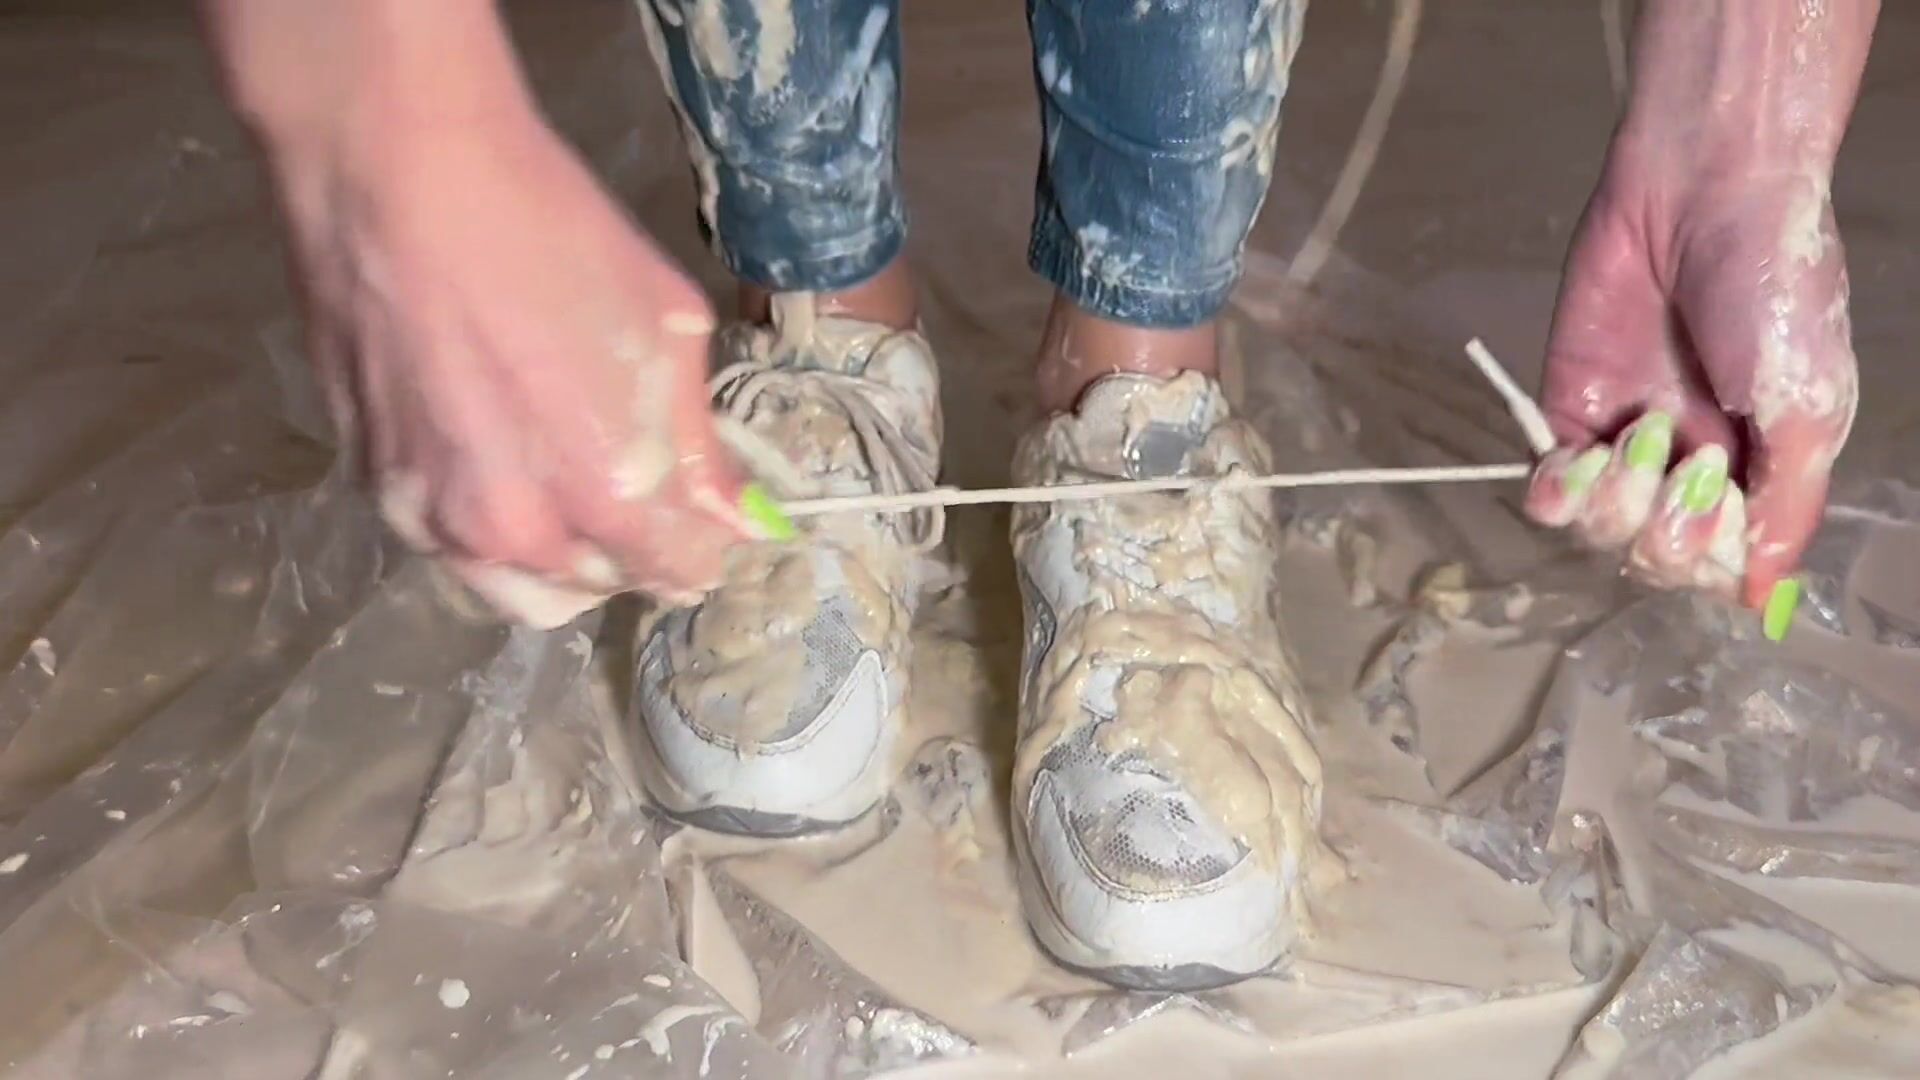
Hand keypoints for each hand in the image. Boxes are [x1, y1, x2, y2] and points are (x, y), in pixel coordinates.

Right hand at [271, 108, 751, 625]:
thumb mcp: (665, 324)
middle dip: (628, 549)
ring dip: (553, 553)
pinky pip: (446, 541)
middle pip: (597, 587)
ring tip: (561, 476)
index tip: (706, 507)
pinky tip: (490, 448)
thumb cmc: (550, 229)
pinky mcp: (370, 484)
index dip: (704, 541)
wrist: (397, 170)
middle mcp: (512, 532)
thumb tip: (742, 517)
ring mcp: (428, 515)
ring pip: (512, 585)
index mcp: (602, 494)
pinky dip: (481, 520)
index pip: (679, 571)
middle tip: (632, 477)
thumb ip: (699, 441)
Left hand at [1526, 155, 1856, 613]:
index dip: (1712, 555)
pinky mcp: (1568, 409)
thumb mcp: (1809, 408)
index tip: (1724, 506)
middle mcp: (1689, 467)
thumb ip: (1788, 509)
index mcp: (1758, 471)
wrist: (1705, 194)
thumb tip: (1764, 598)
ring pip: (1598, 532)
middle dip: (1665, 529)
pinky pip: (1547, 492)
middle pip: (1655, 557)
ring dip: (1616, 501)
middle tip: (1687, 461)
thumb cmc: (1775, 291)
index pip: (1719, 564)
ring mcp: (1625, 441)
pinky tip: (1577, 458)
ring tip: (1645, 431)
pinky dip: (1558, 492)